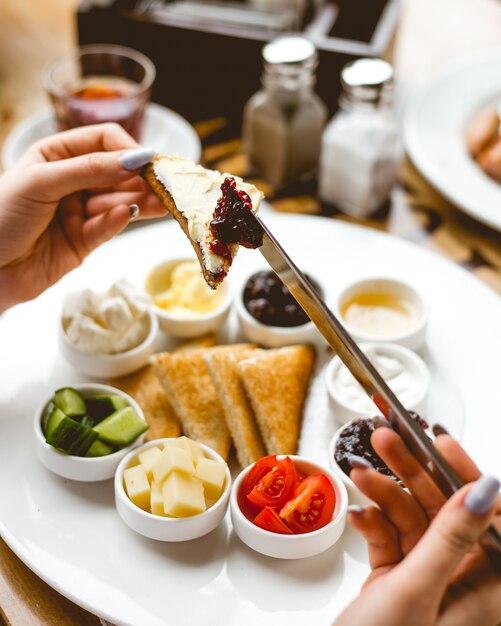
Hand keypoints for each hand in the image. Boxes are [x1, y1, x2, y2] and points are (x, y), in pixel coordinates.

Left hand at [0, 123, 165, 311]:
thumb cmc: (0, 217)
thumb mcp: (41, 182)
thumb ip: (89, 169)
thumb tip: (135, 158)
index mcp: (55, 156)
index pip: (102, 141)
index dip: (126, 149)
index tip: (148, 161)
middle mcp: (70, 181)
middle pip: (116, 173)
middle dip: (140, 178)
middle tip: (167, 184)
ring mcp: (78, 212)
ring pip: (118, 202)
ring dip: (140, 202)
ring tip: (163, 203)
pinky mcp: (84, 241)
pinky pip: (107, 227)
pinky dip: (118, 222)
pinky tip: (128, 215)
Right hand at [335, 428, 500, 625]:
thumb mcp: (417, 590)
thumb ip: (451, 538)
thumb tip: (487, 490)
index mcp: (485, 587)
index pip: (488, 516)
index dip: (466, 473)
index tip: (438, 441)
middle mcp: (461, 580)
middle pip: (442, 510)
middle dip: (412, 473)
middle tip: (386, 439)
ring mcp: (427, 577)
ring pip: (412, 518)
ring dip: (383, 493)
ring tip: (359, 472)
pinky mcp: (398, 577)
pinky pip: (389, 536)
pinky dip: (371, 523)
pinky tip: (356, 515)